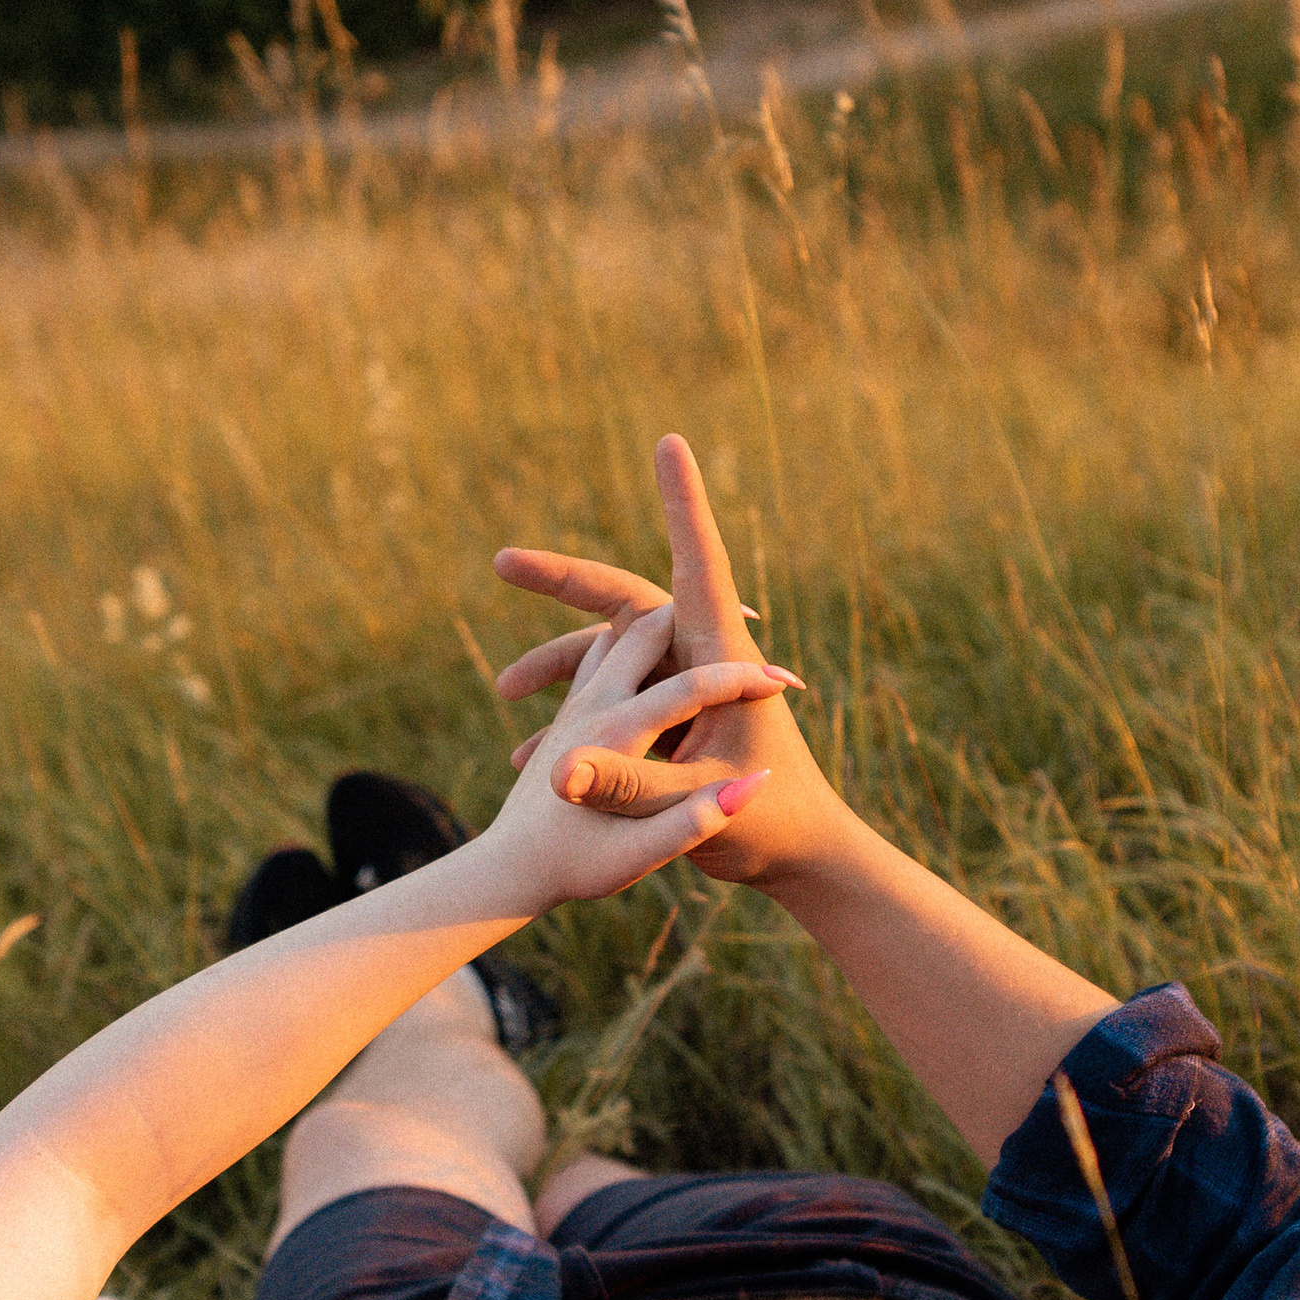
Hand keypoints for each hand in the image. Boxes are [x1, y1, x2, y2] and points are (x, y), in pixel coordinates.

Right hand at [492, 433, 852, 887]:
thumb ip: (627, 784)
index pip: (698, 563)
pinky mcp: (673, 714)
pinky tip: (527, 749)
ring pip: (611, 651)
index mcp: (722, 658)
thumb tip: (556, 774)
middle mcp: (701, 657)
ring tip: (504, 691)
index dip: (683, 503)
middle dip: (563, 580)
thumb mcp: (692, 805)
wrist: (797, 857)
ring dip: (558, 664)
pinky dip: (573, 714)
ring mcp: (685, 684)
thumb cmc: (769, 827)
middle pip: (627, 599)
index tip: (670, 442)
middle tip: (502, 563)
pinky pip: (612, 696)